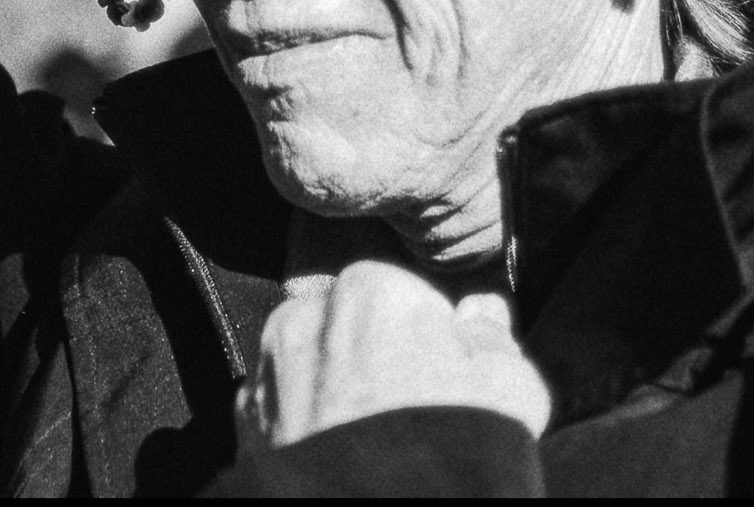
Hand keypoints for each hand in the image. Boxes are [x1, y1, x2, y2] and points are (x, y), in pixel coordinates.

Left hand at [237, 259, 551, 451]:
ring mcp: (266, 374)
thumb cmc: (452, 455)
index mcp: (371, 289)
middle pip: (355, 331)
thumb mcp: (509, 393)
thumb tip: (481, 312)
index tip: (449, 389)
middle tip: (415, 425)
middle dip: (379, 364)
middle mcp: (305, 316)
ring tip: (377, 452)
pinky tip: (339, 465)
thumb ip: (493, 340)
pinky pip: (283, 416)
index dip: (436, 349)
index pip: (411, 303)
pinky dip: (306, 433)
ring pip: (314, 370)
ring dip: (337, 396)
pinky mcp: (244, 428)